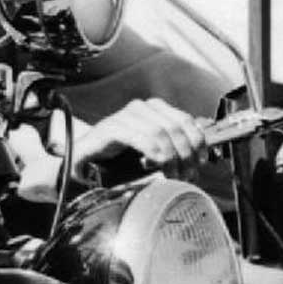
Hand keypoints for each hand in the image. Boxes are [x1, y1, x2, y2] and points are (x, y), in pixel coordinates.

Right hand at [69, 98, 208, 180]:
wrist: (82, 163)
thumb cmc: (117, 160)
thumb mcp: (151, 153)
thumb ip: (173, 149)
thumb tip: (199, 156)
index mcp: (155, 110)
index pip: (186, 120)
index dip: (198, 142)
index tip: (200, 162)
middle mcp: (141, 108)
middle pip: (176, 127)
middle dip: (185, 154)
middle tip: (186, 175)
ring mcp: (125, 116)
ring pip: (161, 131)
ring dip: (171, 157)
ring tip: (171, 175)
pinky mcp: (111, 128)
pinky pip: (140, 137)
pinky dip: (153, 152)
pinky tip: (155, 165)